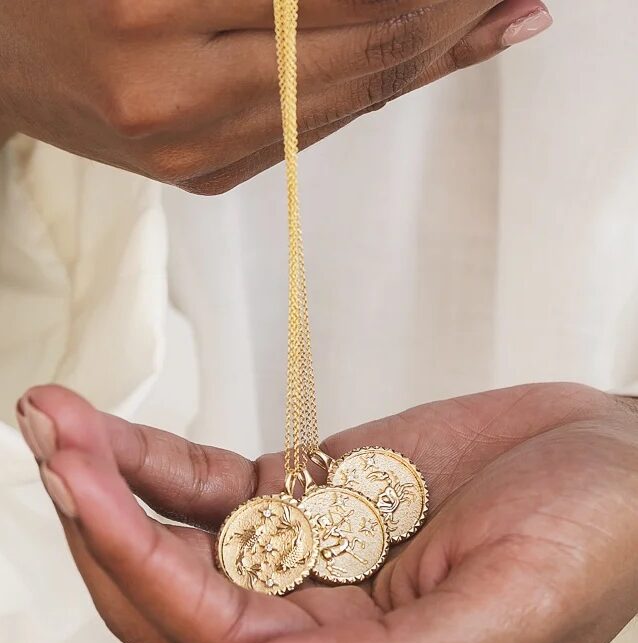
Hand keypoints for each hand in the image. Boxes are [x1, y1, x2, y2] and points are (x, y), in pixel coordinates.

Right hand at [0, 0, 550, 192]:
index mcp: (151, 10)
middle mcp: (173, 94)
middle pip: (356, 56)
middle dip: (449, 19)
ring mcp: (189, 152)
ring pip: (346, 101)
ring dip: (432, 59)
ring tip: (498, 21)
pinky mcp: (199, 175)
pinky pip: (313, 128)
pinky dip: (377, 90)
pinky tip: (428, 61)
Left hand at [19, 382, 636, 642]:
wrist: (620, 464)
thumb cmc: (593, 542)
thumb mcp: (508, 612)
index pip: (210, 635)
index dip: (135, 559)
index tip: (78, 479)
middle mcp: (312, 627)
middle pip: (169, 589)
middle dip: (98, 517)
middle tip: (47, 435)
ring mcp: (304, 557)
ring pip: (177, 532)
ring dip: (110, 477)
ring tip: (51, 413)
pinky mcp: (310, 496)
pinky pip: (213, 485)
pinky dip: (156, 457)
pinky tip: (106, 424)